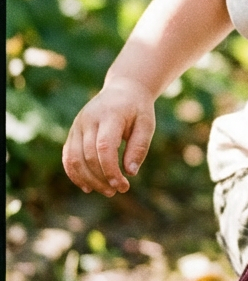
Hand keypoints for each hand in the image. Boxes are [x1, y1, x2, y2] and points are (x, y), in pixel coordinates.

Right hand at [62, 77, 155, 195]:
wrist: (123, 90)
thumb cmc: (138, 110)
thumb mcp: (146, 124)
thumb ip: (139, 147)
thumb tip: (130, 172)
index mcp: (109, 115)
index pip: (104, 147)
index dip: (110, 170)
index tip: (122, 186)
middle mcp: (88, 119)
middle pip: (88, 155)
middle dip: (102, 178)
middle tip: (118, 190)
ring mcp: (77, 125)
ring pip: (74, 158)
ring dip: (88, 179)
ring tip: (106, 191)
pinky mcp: (73, 132)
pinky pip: (67, 156)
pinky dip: (74, 173)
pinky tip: (87, 187)